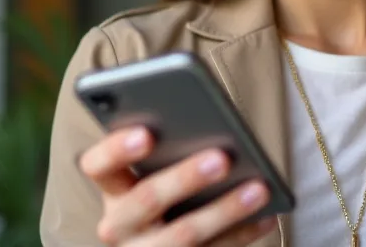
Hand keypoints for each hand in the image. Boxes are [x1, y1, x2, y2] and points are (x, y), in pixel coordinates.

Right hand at [78, 126, 276, 245]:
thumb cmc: (169, 189)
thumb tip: (212, 129)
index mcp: (112, 189)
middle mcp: (120, 225)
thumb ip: (170, 150)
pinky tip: (267, 216)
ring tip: (258, 188)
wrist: (160, 244)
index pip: (98, 166)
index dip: (116, 150)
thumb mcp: (157, 172)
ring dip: (225, 210)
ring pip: (184, 235)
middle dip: (185, 178)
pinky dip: (241, 233)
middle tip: (222, 158)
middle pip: (146, 199)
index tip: (146, 133)